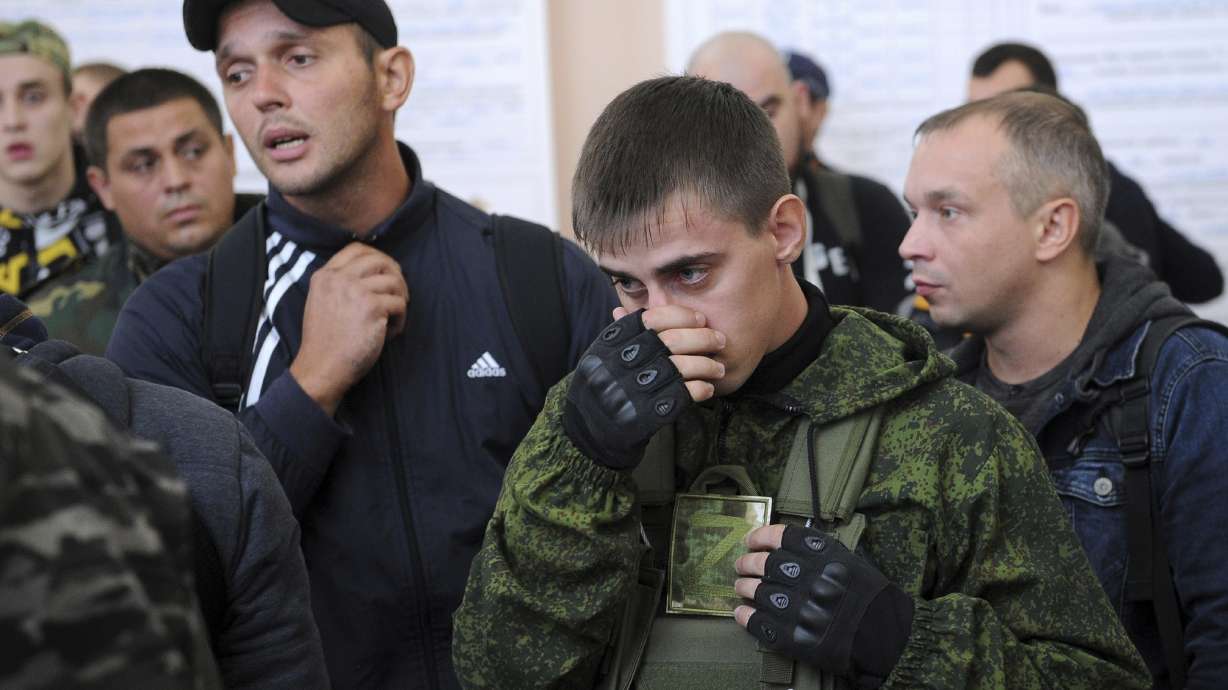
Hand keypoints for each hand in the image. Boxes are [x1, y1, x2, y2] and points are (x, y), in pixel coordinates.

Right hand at [289, 242, 408, 416]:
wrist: (322, 367)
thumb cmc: (325, 342)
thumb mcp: (321, 302)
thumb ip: (340, 285)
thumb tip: (376, 274)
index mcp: (325, 276)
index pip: (356, 249)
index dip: (377, 257)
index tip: (387, 272)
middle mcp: (339, 279)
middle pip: (379, 260)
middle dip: (395, 274)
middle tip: (400, 293)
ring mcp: (356, 291)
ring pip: (394, 281)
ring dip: (400, 299)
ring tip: (394, 318)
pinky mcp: (372, 307)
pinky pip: (400, 304)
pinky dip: (401, 319)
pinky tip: (391, 332)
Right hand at [562, 305, 725, 468]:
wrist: (590, 430)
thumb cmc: (604, 385)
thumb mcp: (605, 354)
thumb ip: (626, 332)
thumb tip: (645, 302)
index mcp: (610, 344)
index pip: (652, 318)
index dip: (681, 316)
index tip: (700, 319)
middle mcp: (619, 364)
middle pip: (671, 341)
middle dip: (703, 338)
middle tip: (719, 340)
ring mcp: (632, 389)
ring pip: (681, 368)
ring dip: (707, 366)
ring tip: (719, 368)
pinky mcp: (645, 414)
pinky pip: (681, 395)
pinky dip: (700, 389)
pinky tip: (707, 388)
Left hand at [733, 524, 912, 687]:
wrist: (883, 638)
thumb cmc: (869, 596)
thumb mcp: (849, 561)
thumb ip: (818, 551)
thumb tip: (785, 545)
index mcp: (823, 556)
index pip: (780, 537)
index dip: (759, 537)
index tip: (750, 540)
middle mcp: (808, 578)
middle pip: (763, 564)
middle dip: (747, 563)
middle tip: (741, 565)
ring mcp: (799, 608)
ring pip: (757, 592)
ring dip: (744, 588)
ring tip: (741, 587)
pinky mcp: (793, 636)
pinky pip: (759, 623)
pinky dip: (746, 615)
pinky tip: (742, 612)